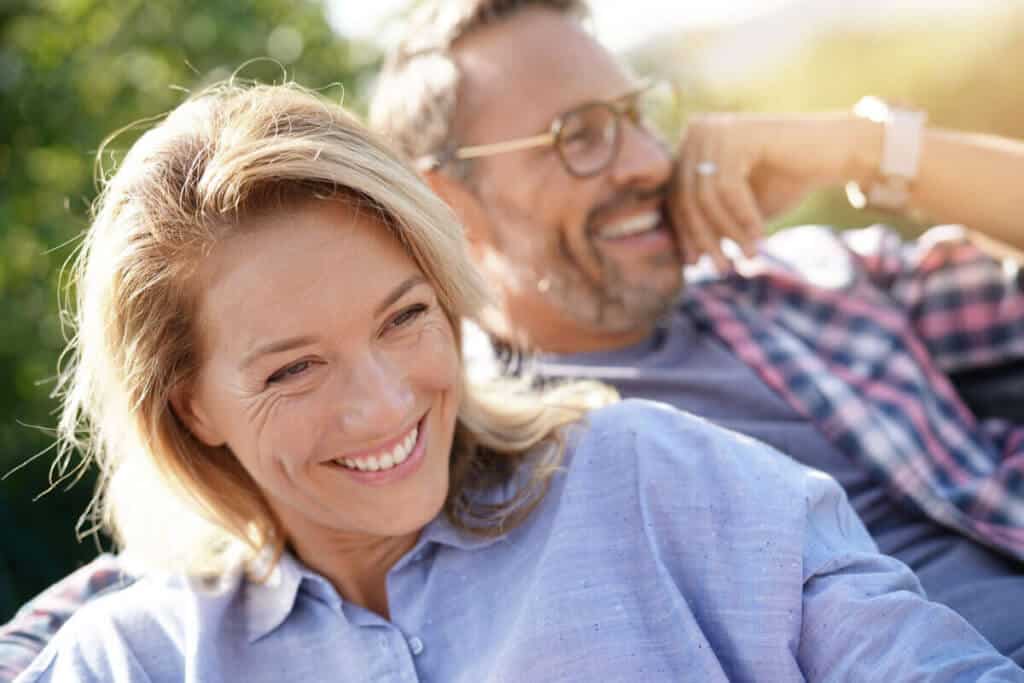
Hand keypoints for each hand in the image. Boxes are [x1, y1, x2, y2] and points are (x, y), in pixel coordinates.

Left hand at [668, 112, 877, 269]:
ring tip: (747, 257)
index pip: (675, 196)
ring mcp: (716, 129)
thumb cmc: (785, 181)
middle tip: (722, 269)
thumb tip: (684, 258)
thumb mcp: (738, 208)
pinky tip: (759, 238)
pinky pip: (729, 188)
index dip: (684, 233)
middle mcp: (697, 130)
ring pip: (706, 197)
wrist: (835, 151)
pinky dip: (744, 218)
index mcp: (691, 144)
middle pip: (687, 196)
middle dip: (705, 238)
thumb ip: (711, 223)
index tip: (694, 263)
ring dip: (728, 233)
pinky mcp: (739, 134)